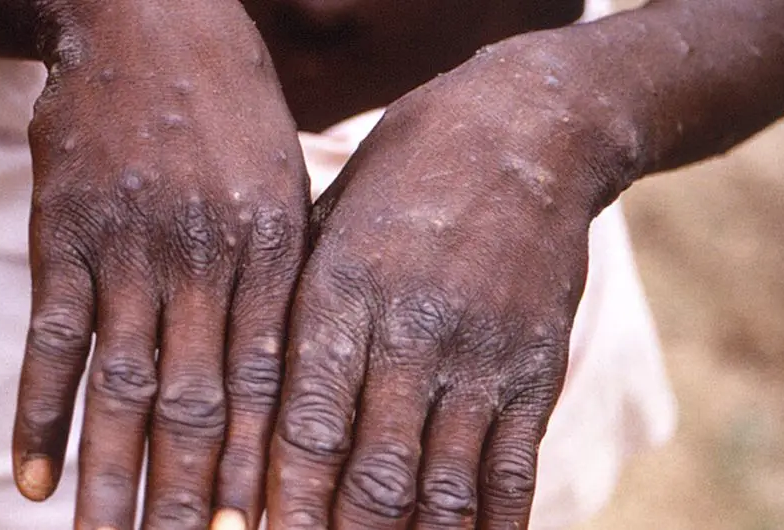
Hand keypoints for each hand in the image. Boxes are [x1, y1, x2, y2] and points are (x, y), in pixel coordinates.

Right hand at [11, 4, 308, 527]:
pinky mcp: (65, 233)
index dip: (265, 474)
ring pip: (125, 387)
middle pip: (200, 407)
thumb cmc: (230, 114)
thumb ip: (281, 283)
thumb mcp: (282, 189)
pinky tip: (34, 479)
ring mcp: (131, 248)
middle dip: (192, 502)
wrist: (150, 21)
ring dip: (113, 479)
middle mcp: (205, 261)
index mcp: (271, 255)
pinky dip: (43, 412)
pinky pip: (56, 337)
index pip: (270, 389)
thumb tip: (284, 387)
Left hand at [267, 38, 634, 528]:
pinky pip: (513, 474)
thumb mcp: (325, 225)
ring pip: (443, 490)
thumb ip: (291, 317)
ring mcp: (482, 357)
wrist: (524, 133)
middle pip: (372, 474)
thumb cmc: (399, 181)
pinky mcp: (536, 370)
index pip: (306, 427)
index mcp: (343, 294)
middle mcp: (412, 333)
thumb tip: (247, 421)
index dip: (283, 504)